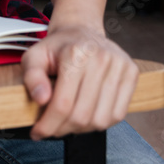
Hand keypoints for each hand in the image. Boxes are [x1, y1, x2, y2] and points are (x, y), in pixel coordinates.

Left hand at [21, 24, 138, 138]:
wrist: (81, 30)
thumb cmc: (56, 47)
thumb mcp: (34, 56)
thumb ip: (31, 76)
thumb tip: (41, 99)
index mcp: (75, 54)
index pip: (63, 103)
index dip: (49, 124)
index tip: (38, 133)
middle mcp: (101, 58)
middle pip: (82, 114)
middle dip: (62, 129)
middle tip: (51, 129)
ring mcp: (120, 66)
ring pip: (101, 119)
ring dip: (82, 129)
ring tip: (67, 123)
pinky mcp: (132, 73)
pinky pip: (118, 114)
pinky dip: (100, 123)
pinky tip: (86, 117)